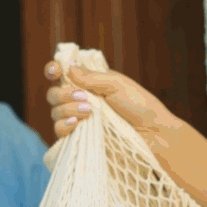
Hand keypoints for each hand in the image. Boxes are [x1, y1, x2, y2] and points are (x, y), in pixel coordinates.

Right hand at [44, 61, 181, 143]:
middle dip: (62, 93)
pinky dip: (64, 125)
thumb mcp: (116, 84)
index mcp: (89, 84)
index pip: (63, 75)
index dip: (54, 70)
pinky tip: (77, 123)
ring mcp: (79, 121)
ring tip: (89, 112)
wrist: (152, 134)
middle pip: (54, 94)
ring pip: (55, 112)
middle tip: (82, 97)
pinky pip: (59, 132)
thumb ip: (90, 77)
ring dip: (67, 109)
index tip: (55, 71)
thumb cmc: (140, 106)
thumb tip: (67, 66)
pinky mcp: (79, 140)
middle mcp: (80, 102)